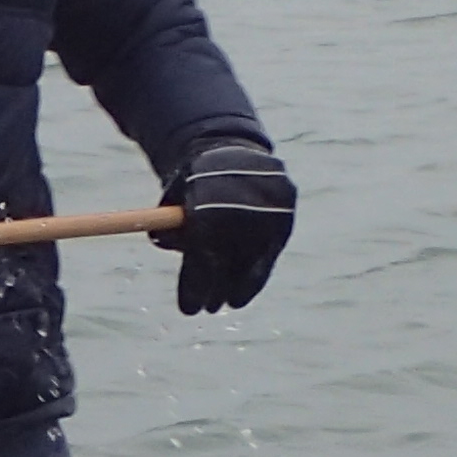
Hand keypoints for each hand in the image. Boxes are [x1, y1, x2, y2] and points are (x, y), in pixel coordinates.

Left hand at [160, 137, 293, 313]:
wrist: (228, 146)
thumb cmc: (194, 182)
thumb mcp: (175, 201)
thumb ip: (171, 232)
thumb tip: (179, 276)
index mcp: (206, 199)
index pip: (204, 254)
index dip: (197, 285)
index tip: (189, 310)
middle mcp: (240, 201)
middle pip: (230, 262)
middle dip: (217, 289)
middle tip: (207, 308)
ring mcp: (267, 204)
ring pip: (256, 260)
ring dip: (242, 286)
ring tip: (229, 301)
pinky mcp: (285, 207)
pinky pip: (272, 249)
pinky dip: (259, 270)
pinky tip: (247, 284)